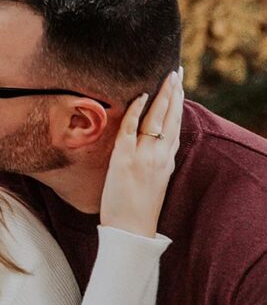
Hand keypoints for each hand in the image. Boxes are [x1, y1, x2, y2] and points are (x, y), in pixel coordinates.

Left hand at [101, 68, 183, 237]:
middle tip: (177, 73)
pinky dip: (136, 111)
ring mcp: (143, 157)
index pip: (176, 127)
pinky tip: (142, 96)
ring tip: (168, 78)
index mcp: (167, 162)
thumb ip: (155, 164)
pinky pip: (131, 129)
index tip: (180, 88)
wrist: (130, 231)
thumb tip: (150, 150)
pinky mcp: (125, 160)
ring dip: (162, 96)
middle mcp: (159, 156)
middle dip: (175, 93)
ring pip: (156, 120)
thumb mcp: (153, 184)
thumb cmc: (137, 212)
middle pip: (171, 118)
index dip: (179, 106)